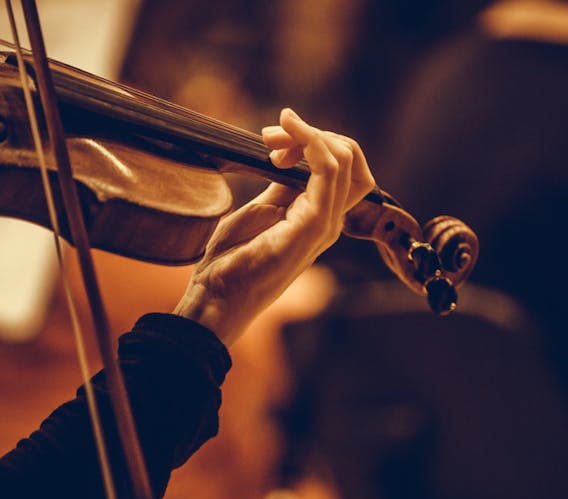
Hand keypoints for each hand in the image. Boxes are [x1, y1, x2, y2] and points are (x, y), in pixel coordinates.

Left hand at [172, 108, 374, 344]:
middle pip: (350, 159)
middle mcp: (329, 220)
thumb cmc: (232, 262)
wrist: (217, 296)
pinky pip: (328, 172)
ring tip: (275, 133)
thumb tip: (291, 160)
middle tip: (272, 135)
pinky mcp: (312, 226)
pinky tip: (288, 137)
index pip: (345, 168)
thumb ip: (282, 189)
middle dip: (314, 133)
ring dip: (310, 134)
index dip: (317, 142)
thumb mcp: (259, 213)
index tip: (276, 143)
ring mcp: (324, 224)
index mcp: (317, 217)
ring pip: (344, 160)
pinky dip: (312, 144)